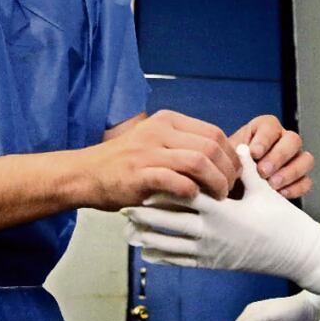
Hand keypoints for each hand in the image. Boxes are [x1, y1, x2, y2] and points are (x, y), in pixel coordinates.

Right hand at [82, 110, 239, 209]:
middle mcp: (159, 131)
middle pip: (211, 146)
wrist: (85, 174)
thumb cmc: (125, 164)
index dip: (230, 156)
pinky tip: (194, 199)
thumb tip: (221, 161)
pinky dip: (191, 191)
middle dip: (228, 171)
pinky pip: (175, 180)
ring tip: (219, 197)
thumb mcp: (156, 143)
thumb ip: (183, 146)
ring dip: (216, 182)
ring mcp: (148, 151)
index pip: (214, 133)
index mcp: (168, 121)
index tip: (234, 174)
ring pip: (199, 161)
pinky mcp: (138, 174)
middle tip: (230, 189)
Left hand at [123, 146, 319, 296]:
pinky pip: (183, 261)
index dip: (162, 187)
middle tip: (122, 204)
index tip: (142, 180)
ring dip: (148, 237)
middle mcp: (213, 231)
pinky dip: (163, 257)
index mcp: (223, 209)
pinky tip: (148, 252)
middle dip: (145, 214)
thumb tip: (234, 146)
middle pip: (170, 220)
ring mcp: (211, 250)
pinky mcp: (214, 264)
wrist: (295, 254)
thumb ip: (245, 169)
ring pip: (172, 243)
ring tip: (127, 230)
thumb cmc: (281, 220)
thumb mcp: (263, 190)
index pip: (185, 194)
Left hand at [230, 115, 313, 198]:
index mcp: (263, 129)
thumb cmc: (229, 169)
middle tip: (262, 172)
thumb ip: (236, 156)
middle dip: (278, 157)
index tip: (254, 153)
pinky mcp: (299, 179)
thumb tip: (241, 157)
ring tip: (271, 185)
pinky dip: (295, 188)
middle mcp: (283, 140)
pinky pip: (306, 181)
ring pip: (306, 160)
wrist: (231, 189)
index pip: (271, 126)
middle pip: (293, 140)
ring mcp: (294, 159)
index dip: (264, 139)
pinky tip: (280, 194)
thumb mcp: (228, 159)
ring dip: (290, 173)